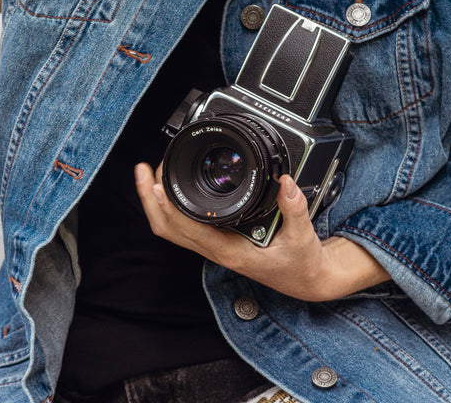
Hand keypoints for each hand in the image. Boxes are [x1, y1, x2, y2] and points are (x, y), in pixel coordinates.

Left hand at [134, 163, 389, 301]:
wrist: (306, 281)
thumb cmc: (302, 263)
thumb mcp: (303, 236)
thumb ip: (295, 208)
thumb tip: (285, 181)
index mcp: (233, 252)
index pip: (190, 229)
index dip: (170, 207)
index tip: (159, 183)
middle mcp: (218, 252)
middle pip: (169, 229)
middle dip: (151, 200)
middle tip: (144, 170)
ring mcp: (215, 248)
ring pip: (173, 230)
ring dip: (156, 204)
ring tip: (149, 174)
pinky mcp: (219, 243)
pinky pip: (186, 228)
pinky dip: (172, 208)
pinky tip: (172, 191)